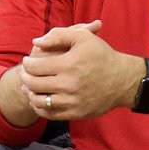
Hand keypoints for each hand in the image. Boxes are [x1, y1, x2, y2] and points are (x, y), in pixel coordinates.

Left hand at [18, 20, 142, 119]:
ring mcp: (72, 102)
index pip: (34, 67)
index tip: (27, 61)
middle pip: (33, 84)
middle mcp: (68, 85)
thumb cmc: (101, 55)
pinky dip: (40, 107)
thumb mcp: (83, 37)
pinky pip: (49, 114)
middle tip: (25, 73)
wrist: (123, 80)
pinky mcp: (76, 113)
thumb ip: (57, 35)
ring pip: (39, 101)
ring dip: (30, 93)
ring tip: (31, 86)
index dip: (26, 63)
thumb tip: (36, 42)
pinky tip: (40, 98)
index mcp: (68, 65)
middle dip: (25, 77)